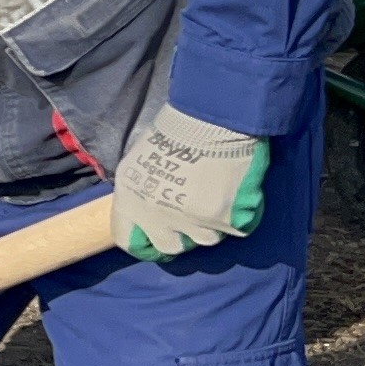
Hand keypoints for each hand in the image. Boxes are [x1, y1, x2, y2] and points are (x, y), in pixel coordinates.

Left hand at [112, 103, 267, 260]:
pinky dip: (238, 214)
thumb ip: (142, 192)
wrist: (210, 119)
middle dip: (181, 235)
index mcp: (130, 200)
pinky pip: (235, 228)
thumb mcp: (139, 162)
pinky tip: (234, 192)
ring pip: (205, 239)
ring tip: (216, 195)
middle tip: (193, 216)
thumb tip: (149, 215)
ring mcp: (190, 220)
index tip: (154, 239)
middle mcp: (156, 215)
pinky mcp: (223, 218)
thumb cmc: (174, 132)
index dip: (142, 241)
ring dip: (211, 223)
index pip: (126, 239)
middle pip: (169, 246)